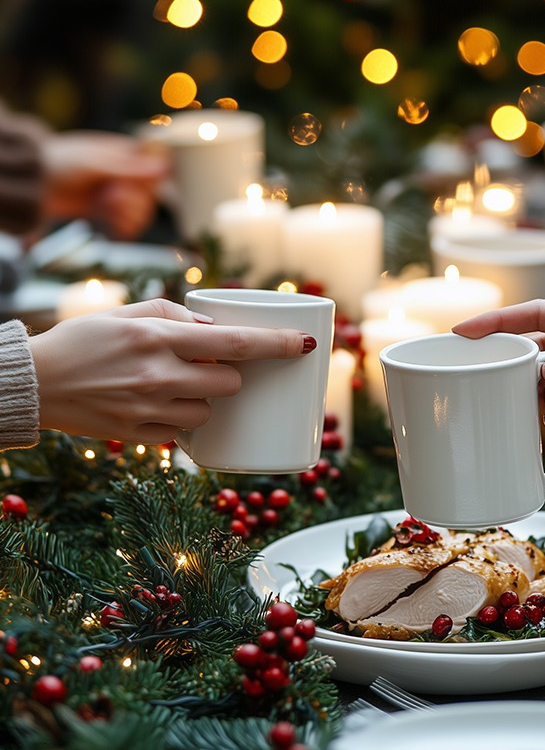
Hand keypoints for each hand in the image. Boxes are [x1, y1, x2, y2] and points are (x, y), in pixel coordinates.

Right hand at [29, 298, 313, 443]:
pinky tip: (155, 404)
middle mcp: (159, 375)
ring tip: (173, 385)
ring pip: (210, 410)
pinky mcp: (140, 435)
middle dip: (230, 375)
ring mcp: (150, 410)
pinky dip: (181, 417)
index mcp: (160, 338)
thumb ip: (177, 316)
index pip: (236, 343)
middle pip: (231, 383)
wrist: (34, 382)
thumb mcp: (130, 314)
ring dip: (206, 398)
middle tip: (207, 365)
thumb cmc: (84, 340)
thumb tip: (217, 331)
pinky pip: (184, 431)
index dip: (277, 345)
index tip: (304, 346)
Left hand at [40, 131, 168, 238]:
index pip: (157, 169)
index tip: (138, 186)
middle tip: (112, 198)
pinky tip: (112, 225)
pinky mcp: (107, 212)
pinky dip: (124, 228)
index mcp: (125, 154)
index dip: (151, 182)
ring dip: (129, 216)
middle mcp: (124, 175)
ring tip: (107, 211)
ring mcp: (116, 194)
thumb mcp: (96, 163)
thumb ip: (130, 168)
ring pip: (142, 212)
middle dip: (135, 202)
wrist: (32, 185)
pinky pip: (129, 225)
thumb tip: (164, 166)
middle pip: (151, 195)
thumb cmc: (59, 163)